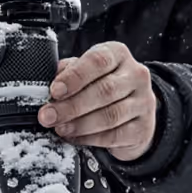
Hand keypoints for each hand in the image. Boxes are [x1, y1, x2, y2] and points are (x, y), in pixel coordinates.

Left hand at [37, 41, 157, 161]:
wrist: (134, 112)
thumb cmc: (103, 85)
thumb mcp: (87, 72)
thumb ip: (69, 73)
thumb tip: (48, 84)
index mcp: (118, 54)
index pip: (98, 61)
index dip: (75, 76)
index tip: (54, 90)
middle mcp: (136, 75)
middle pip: (104, 90)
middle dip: (71, 105)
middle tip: (48, 116)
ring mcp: (143, 102)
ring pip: (110, 115)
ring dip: (80, 124)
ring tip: (60, 128)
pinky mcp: (143, 128)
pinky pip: (114, 135)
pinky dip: (91, 138)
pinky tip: (75, 137)